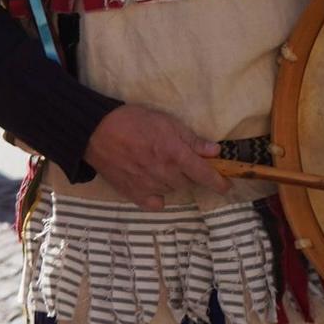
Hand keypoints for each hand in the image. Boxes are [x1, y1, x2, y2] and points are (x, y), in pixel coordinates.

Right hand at [83, 104, 228, 210]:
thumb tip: (214, 151)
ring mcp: (150, 186)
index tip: (227, 186)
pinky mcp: (134, 194)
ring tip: (158, 165)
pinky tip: (151, 183)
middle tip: (177, 159)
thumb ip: (190, 138)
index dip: (219, 182)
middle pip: (188, 182)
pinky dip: (158, 196)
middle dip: (188, 172)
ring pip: (172, 190)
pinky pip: (156, 203)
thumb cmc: (132, 120)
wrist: (96, 131)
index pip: (205, 174)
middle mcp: (165, 173)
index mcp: (175, 154)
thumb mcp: (165, 121)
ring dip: (172, 180)